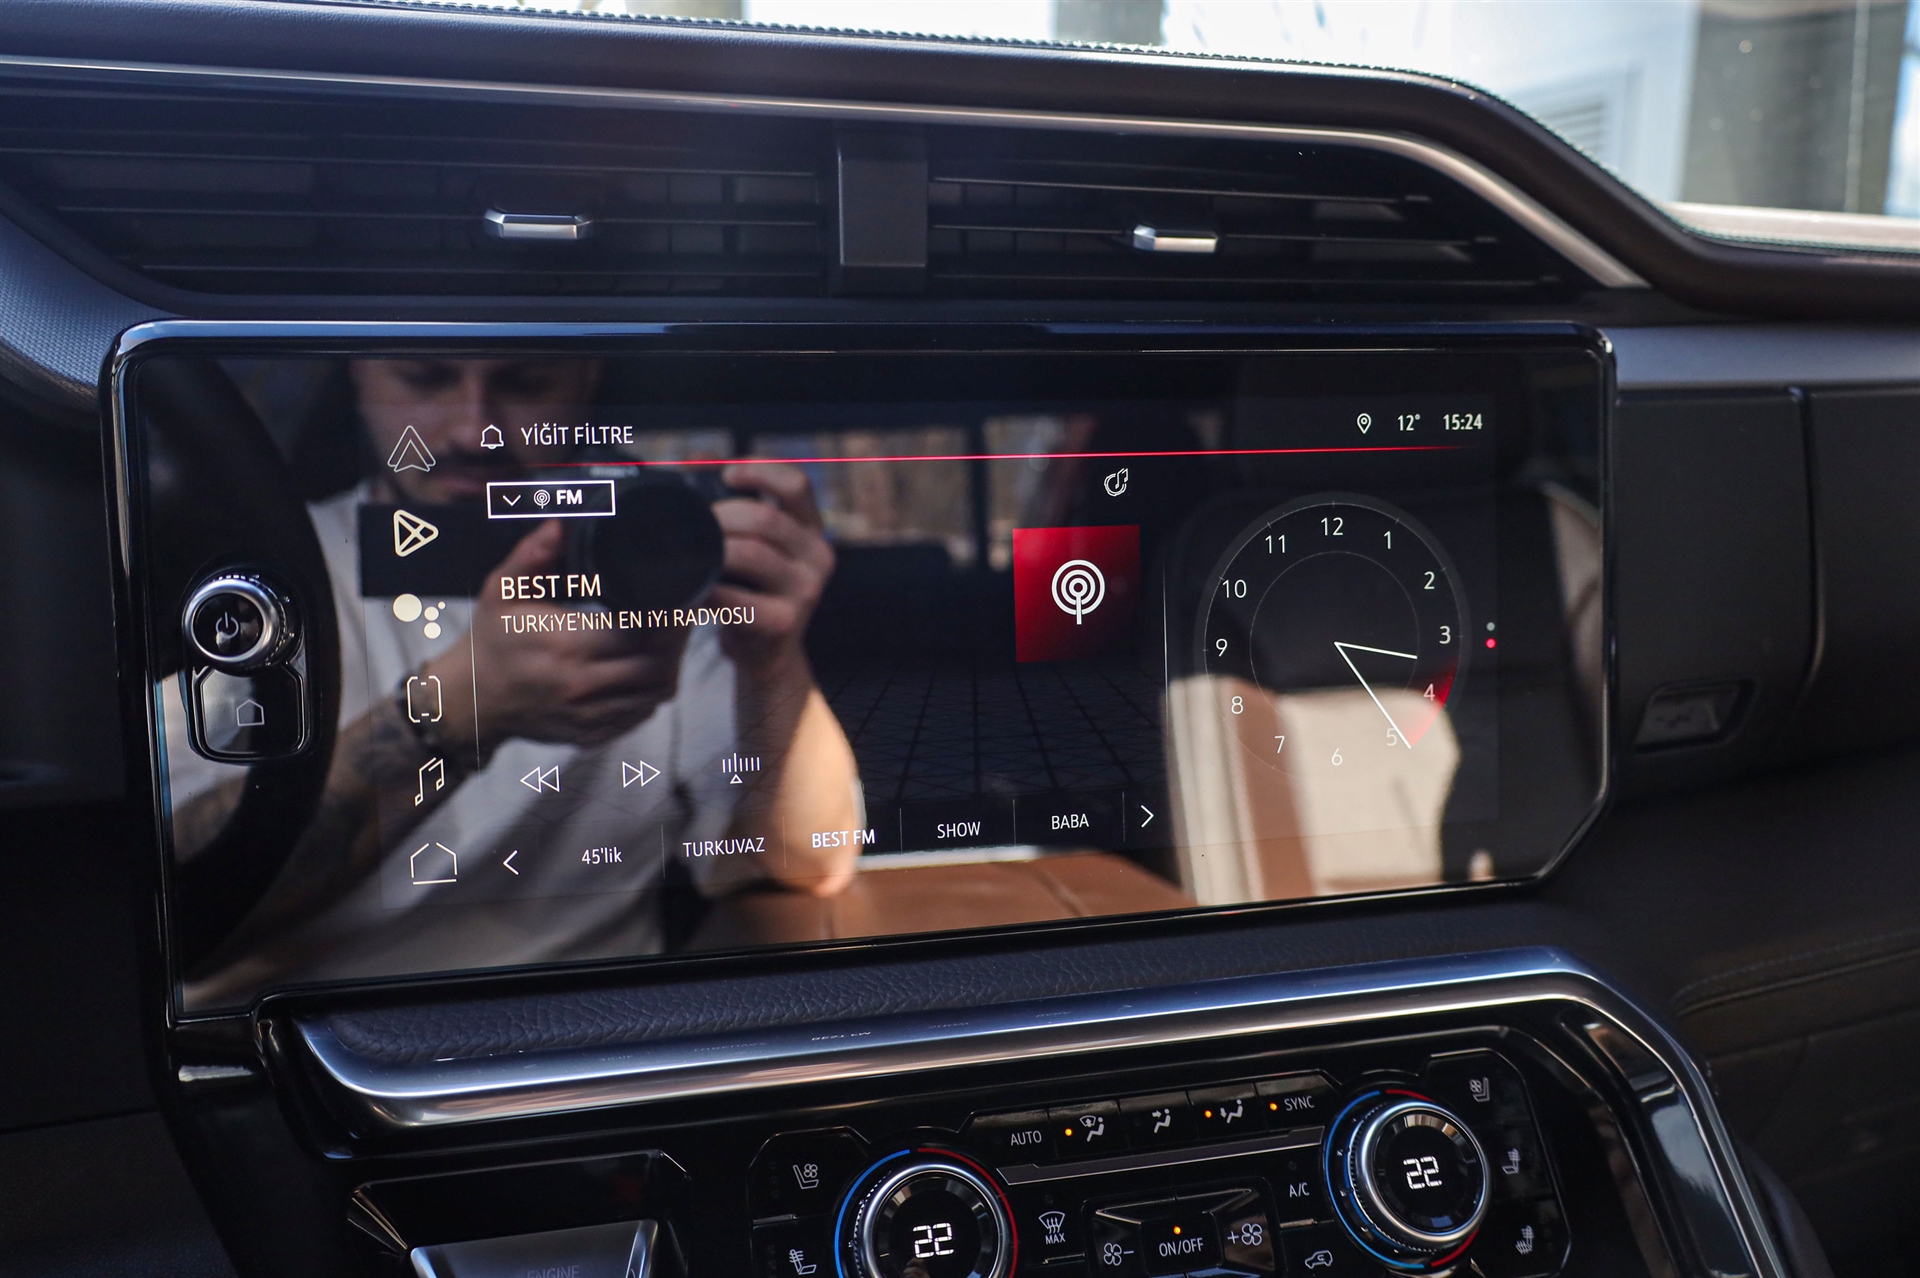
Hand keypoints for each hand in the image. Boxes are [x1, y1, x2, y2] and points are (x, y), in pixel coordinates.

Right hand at [429, 520, 688, 751]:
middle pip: (659, 663)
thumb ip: (533, 554)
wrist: (470, 699)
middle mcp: (582, 685)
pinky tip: (649, 667)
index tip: (681, 595)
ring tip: (669, 638)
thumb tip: (562, 524)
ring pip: (657, 692)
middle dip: (678, 637)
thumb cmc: (492, 640)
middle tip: (682, 613)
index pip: (642, 631)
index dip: (670, 615)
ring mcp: (589, 715)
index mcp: (567, 644)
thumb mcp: (503, 589)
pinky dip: (652, 690)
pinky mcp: (591, 734)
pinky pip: (641, 714)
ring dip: (671, 664)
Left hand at [710, 464, 834, 674]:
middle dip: (721, 516)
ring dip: (712, 551)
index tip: (726, 474)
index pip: (796, 484)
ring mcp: (805, 591)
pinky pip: (735, 597)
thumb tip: (694, 464)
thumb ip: (743, 511)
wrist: (768, 654)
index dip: (759, 470)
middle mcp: (819, 557)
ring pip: (750, 553)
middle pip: (765, 517)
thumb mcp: (763, 549)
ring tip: (691, 556)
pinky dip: (707, 591)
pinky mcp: (784, 623)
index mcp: (813, 530)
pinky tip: (695, 590)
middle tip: (693, 527)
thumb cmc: (755, 592)